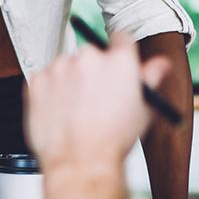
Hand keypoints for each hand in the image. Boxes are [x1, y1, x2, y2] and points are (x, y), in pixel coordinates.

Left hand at [25, 33, 169, 172]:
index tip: (116, 62)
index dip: (120, 51)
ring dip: (70, 81)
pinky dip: (50, 92)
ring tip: (76, 111)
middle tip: (94, 97)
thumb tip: (160, 64)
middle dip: (93, 71)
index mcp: (119, 60)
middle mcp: (89, 57)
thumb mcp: (143, 109)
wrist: (80, 161)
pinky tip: (60, 112)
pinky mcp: (38, 79)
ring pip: (66, 67)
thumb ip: (150, 79)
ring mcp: (61, 67)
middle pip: (92, 54)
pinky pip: (45, 79)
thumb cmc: (112, 140)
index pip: (122, 38)